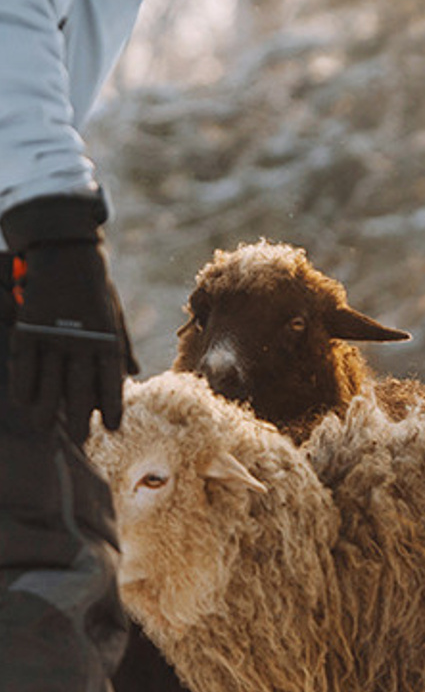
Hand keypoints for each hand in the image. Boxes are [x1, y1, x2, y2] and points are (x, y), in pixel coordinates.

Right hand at [4, 196, 135, 441]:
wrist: (67, 249)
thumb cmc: (95, 283)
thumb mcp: (115, 312)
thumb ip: (121, 344)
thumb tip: (133, 372)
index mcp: (106, 336)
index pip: (110, 377)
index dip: (110, 403)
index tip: (112, 427)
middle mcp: (82, 339)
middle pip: (79, 385)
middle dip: (79, 414)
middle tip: (79, 442)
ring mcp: (54, 333)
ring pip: (50, 378)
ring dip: (48, 406)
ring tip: (47, 430)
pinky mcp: (30, 325)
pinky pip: (25, 359)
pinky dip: (24, 381)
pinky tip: (23, 402)